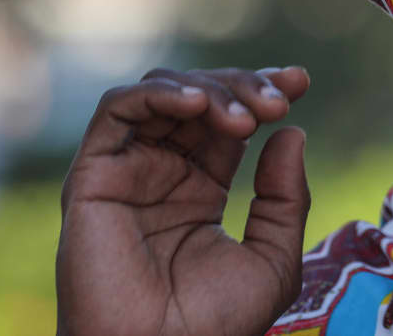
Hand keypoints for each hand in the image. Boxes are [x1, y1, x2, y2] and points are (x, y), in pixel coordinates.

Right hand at [56, 66, 311, 335]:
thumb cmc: (215, 325)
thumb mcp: (274, 258)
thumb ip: (286, 197)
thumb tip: (293, 131)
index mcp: (199, 189)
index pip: (228, 120)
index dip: (261, 90)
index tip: (300, 81)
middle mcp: (160, 174)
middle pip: (200, 96)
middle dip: (243, 87)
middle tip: (277, 104)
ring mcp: (127, 172)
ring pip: (162, 92)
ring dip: (210, 89)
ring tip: (246, 118)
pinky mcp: (93, 177)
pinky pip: (117, 111)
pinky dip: (158, 93)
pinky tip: (198, 104)